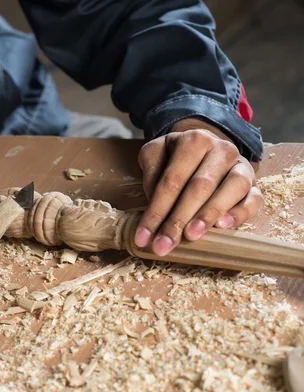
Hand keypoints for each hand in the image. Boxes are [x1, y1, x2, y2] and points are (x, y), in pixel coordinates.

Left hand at [135, 118, 262, 255]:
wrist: (203, 146)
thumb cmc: (174, 156)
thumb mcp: (155, 154)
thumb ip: (151, 172)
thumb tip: (154, 202)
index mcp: (194, 140)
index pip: (172, 180)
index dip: (156, 210)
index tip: (142, 237)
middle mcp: (222, 149)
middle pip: (199, 186)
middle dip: (178, 219)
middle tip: (164, 245)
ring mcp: (241, 166)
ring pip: (231, 189)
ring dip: (209, 215)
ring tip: (191, 236)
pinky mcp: (254, 183)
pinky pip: (254, 199)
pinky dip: (240, 213)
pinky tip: (222, 227)